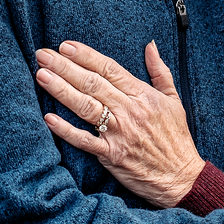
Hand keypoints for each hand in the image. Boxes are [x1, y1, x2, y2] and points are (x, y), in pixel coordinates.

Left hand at [35, 40, 204, 206]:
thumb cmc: (176, 139)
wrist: (181, 177)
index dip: (85, 55)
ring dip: (61, 90)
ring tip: (41, 75)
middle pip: (92, 83)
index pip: (109, 68)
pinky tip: (48, 117)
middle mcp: (129, 111)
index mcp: (142, 95)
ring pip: (85, 107)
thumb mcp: (174, 100)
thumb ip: (159, 71)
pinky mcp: (111, 155)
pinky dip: (65, 130)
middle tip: (43, 54)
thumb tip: (150, 46)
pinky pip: (84, 140)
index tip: (65, 46)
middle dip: (64, 67)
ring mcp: (119, 133)